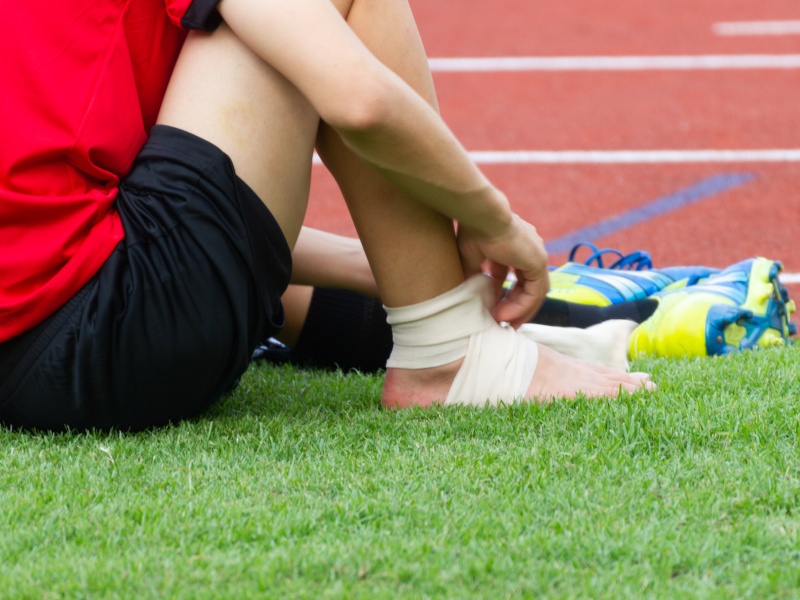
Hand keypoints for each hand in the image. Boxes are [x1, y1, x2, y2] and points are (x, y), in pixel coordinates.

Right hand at [457, 213, 549, 327]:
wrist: (482, 215)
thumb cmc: (473, 230)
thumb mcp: (470, 257)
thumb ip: (472, 274)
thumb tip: (465, 294)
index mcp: (516, 245)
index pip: (515, 275)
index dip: (505, 295)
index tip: (493, 310)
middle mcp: (530, 249)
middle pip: (527, 285)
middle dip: (515, 306)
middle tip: (502, 323)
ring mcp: (537, 255)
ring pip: (535, 292)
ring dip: (519, 310)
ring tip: (502, 324)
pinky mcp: (538, 262)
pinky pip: (535, 293)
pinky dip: (521, 306)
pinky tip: (504, 316)